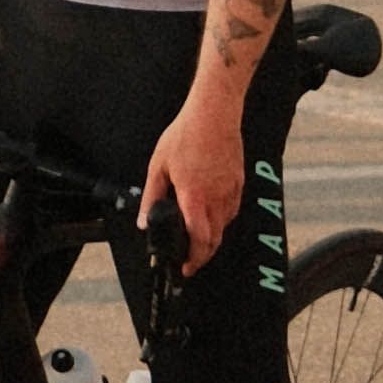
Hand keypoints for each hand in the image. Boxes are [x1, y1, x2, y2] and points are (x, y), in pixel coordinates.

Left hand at [144, 84, 249, 267]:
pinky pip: (232, 210)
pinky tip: (210, 214)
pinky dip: (221, 220)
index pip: (199, 240)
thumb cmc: (186, 135)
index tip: (186, 268)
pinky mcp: (238, 183)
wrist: (214, 113)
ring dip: (211, 238)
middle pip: (214, 240)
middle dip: (202, 256)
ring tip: (197, 239)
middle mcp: (216, 197)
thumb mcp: (158, 166)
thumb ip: (152, 196)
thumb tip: (143, 222)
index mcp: (194, 196)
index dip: (194, 260)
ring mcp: (230, 190)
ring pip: (224, 226)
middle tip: (191, 261)